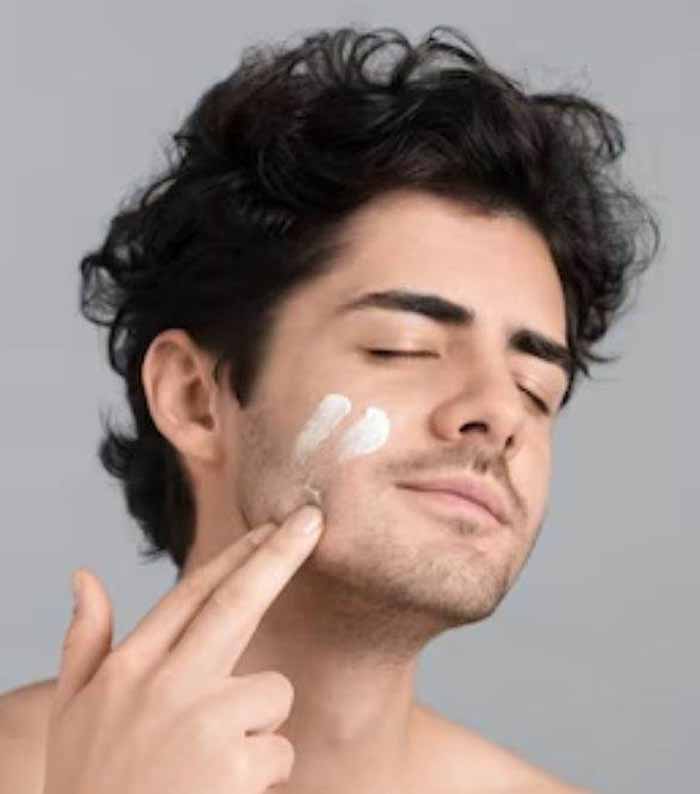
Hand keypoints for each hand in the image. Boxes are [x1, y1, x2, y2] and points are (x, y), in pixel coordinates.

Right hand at [43, 504, 323, 793]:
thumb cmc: (89, 786)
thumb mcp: (70, 712)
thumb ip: (85, 641)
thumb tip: (84, 576)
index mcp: (130, 668)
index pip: (192, 594)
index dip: (236, 555)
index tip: (270, 525)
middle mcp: (167, 685)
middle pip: (237, 604)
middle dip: (279, 555)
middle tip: (312, 519)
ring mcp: (203, 723)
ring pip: (273, 692)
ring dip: (259, 723)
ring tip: (213, 763)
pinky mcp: (236, 765)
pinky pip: (279, 749)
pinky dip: (263, 771)